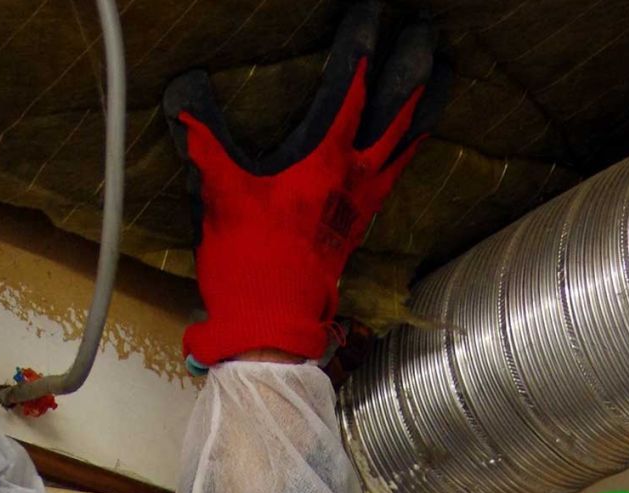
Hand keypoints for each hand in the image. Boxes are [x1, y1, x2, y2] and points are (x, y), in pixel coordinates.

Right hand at [163, 3, 448, 367]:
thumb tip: (185, 91)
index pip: (351, 89)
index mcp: (323, 160)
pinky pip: (395, 174)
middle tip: (426, 34)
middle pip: (396, 112)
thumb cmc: (248, 262)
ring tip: (443, 77)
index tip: (371, 12)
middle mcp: (354, 178)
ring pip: (405, 144)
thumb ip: (204, 138)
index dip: (361, 46)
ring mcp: (362, 203)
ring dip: (425, 108)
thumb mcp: (218, 193)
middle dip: (412, 69)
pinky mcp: (359, 226)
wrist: (271, 325)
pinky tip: (411, 142)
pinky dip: (408, 148)